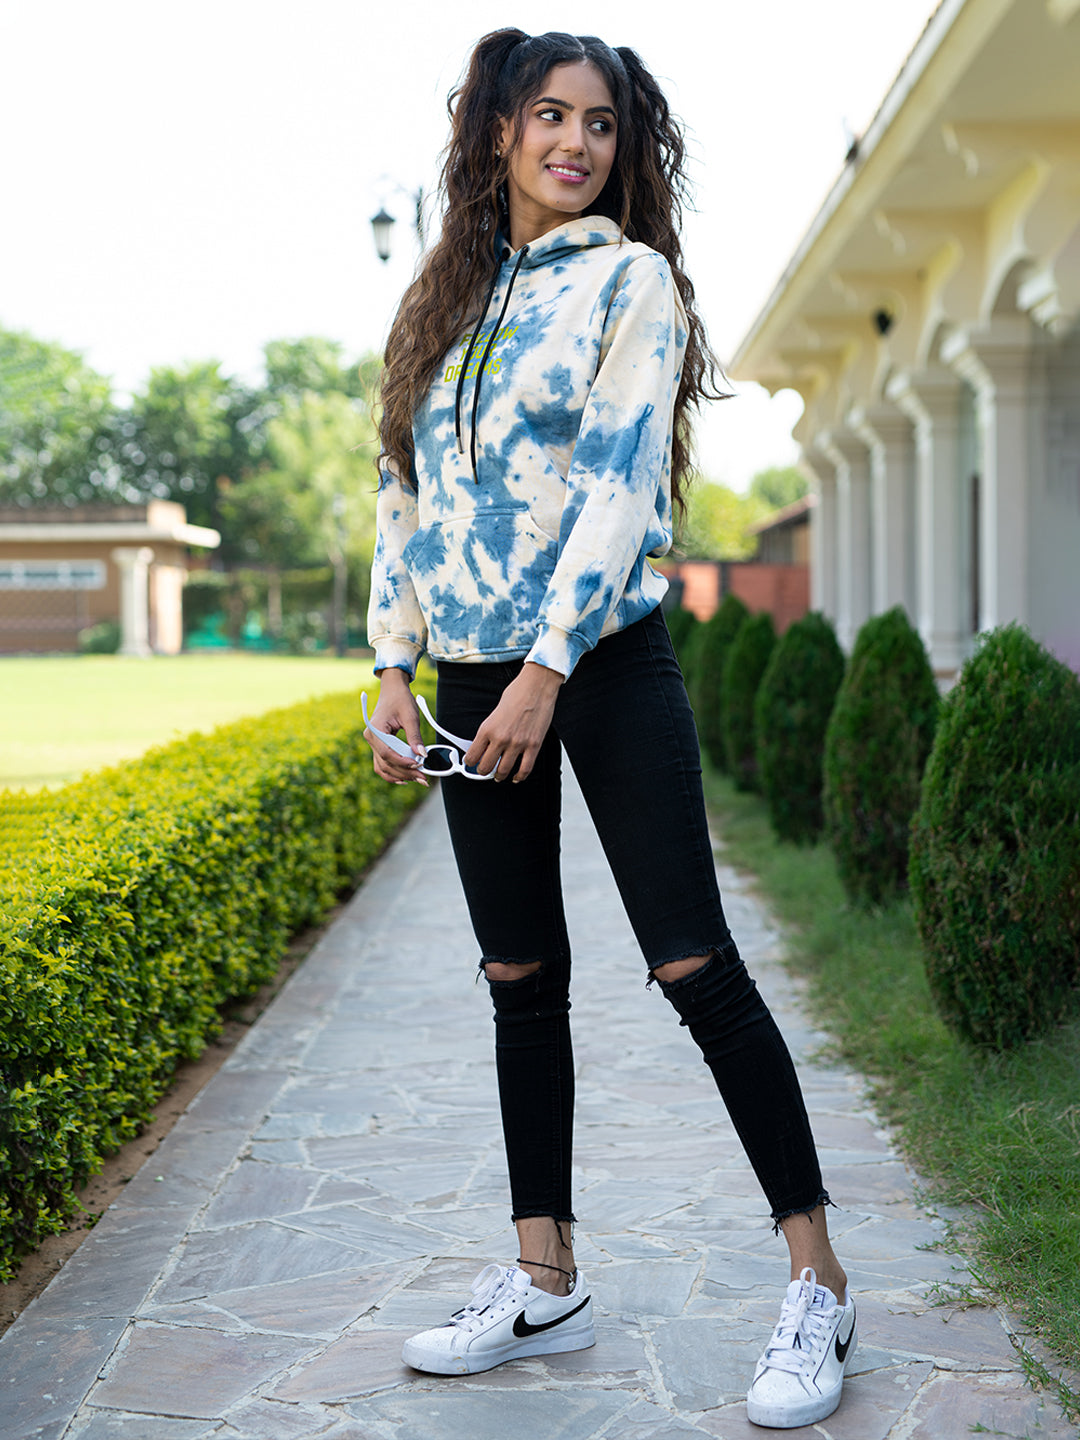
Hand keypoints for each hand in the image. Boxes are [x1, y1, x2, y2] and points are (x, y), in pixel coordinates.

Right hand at [364, 670, 428, 786]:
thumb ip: (415, 737)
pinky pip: (383, 764)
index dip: (403, 762)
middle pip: (386, 763)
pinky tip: (406, 778)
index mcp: (375, 729)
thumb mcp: (411, 716)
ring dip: (400, 775)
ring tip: (417, 779)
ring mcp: (373, 743)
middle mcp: (371, 738)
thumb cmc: (400, 699)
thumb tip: (422, 754)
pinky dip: (393, 772)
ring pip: (383, 767)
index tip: (418, 765)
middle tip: (423, 778)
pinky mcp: (379, 746)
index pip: (387, 753)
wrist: (393, 690)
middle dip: (405, 772)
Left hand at [464, 663, 563, 782]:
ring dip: (499, 776)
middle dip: (483, 771)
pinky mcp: (533, 745)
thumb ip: (489, 731)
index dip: (470, 763)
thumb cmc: (516, 694)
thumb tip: (485, 746)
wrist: (536, 686)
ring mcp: (518, 744)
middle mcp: (500, 739)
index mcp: (487, 729)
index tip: (471, 764)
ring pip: (504, 771)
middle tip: (484, 770)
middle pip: (486, 767)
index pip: (472, 756)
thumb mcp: (494, 713)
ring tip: (499, 775)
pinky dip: (519, 777)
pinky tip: (516, 777)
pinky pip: (525, 769)